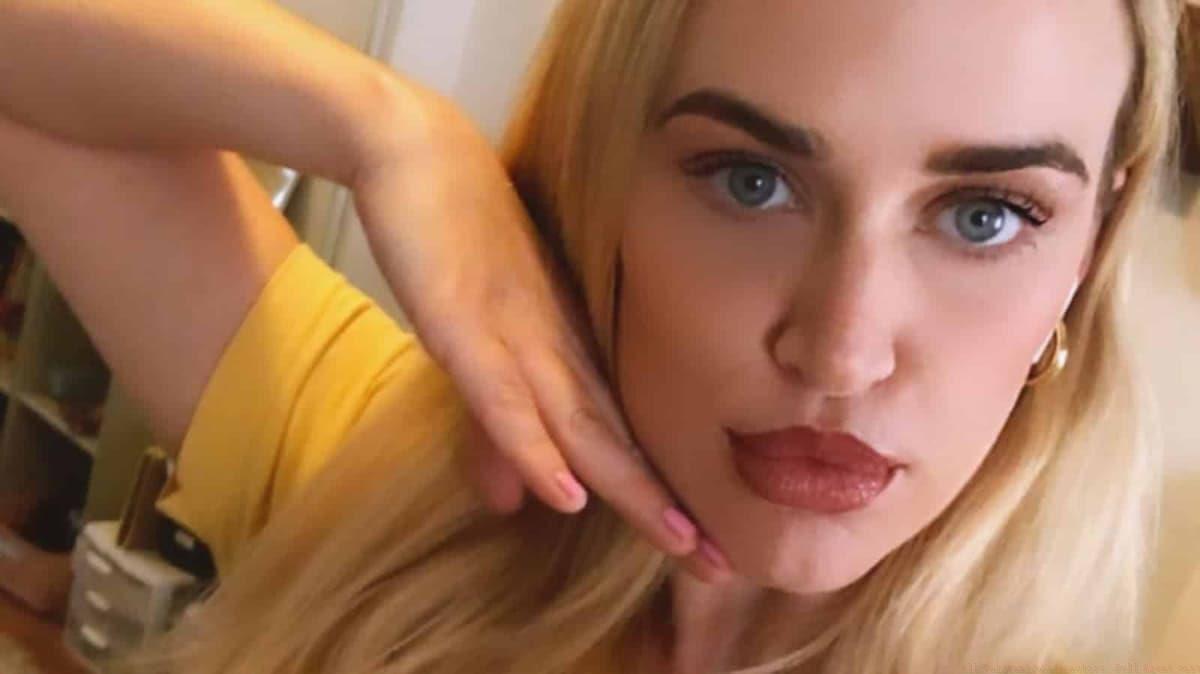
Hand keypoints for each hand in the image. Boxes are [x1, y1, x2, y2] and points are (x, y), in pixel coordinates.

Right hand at [349, 82, 730, 582]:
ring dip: (629, 487)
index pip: (623, 437)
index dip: (663, 495)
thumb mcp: (479, 350)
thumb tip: (518, 503)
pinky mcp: (462, 322)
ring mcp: (514, 334)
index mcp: (567, 352)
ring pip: (578, 424)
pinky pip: (502, 394)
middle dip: (666, 506)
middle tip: (722, 564)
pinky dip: (533, 445)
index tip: (710, 549)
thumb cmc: (461, 244)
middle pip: (618, 442)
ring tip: (680, 541)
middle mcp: (556, 348)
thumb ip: (497, 426)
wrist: (423, 154)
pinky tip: (567, 490)